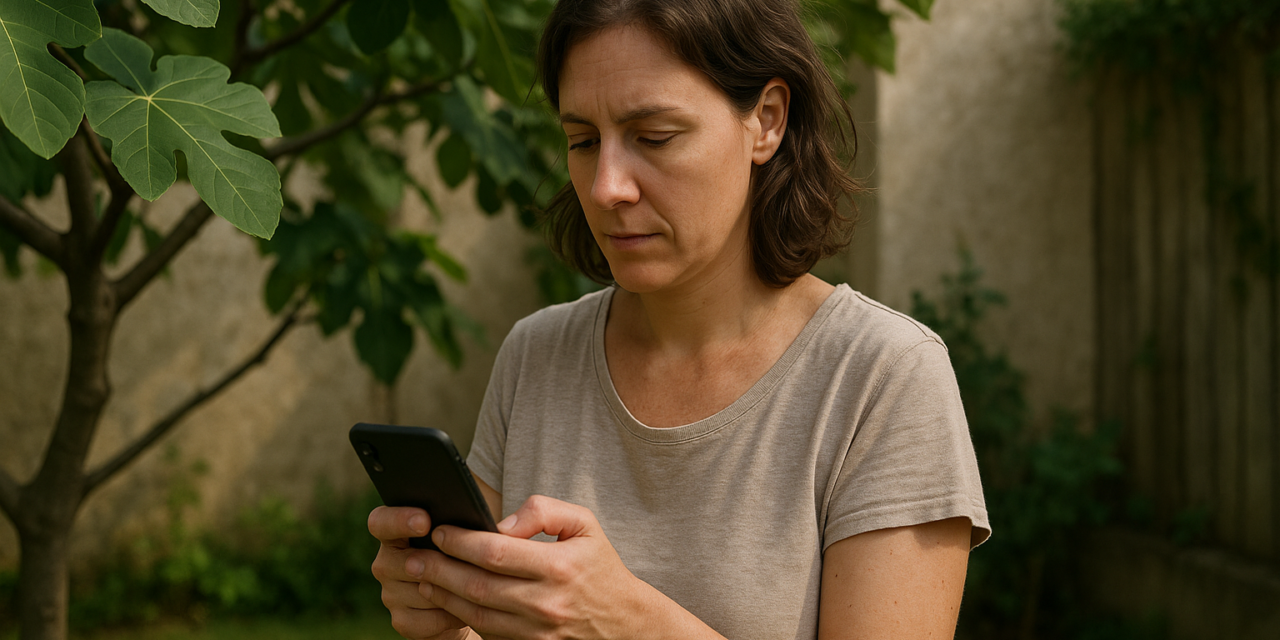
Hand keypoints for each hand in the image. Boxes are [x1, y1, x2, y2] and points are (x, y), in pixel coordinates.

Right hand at [368, 506, 472, 639]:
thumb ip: (459, 523)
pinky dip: (451, 615)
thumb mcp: (462, 534)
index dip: (398, 520)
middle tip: (461, 561)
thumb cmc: (464, 554)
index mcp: (395, 534)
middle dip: (436, 563)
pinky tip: (465, 607)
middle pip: (403, 562)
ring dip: (450, 591)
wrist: (465, 599)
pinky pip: (428, 619)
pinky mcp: (401, 621)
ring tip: (472, 586)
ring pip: (421, 592)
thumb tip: (474, 519)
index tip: (424, 521)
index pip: (380, 522)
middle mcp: (386, 563)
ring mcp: (390, 594)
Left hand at [412, 495, 654, 639]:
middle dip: (438, 568)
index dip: (460, 541)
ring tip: (421, 576)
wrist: (625, 623)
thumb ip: (543, 511)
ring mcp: (536, 632)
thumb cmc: (599, 567)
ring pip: (475, 614)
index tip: (439, 531)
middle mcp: (546, 603)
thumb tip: (500, 524)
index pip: (495, 552)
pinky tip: (446, 600)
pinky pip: (486, 633)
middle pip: (477, 585)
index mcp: (559, 567)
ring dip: (442, 595)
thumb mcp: (584, 524)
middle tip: (414, 556)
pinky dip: (461, 617)